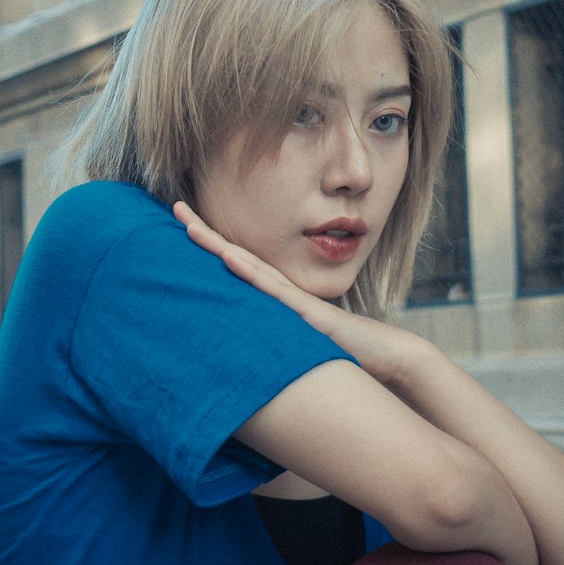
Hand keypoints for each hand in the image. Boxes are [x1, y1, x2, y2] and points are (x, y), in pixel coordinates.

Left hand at [172, 200, 407, 386]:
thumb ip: (279, 336)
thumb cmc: (346, 351)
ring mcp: (295, 300)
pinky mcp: (308, 315)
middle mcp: (283, 293)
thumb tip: (251, 342)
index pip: (238, 266)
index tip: (184, 226)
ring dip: (219, 246)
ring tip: (189, 227)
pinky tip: (230, 259)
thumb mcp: (301, 343)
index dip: (211, 245)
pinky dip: (251, 273)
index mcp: (278, 298)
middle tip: (176, 207)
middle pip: (236, 256)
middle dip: (206, 233)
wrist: (387, 357)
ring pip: (250, 267)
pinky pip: (274, 291)